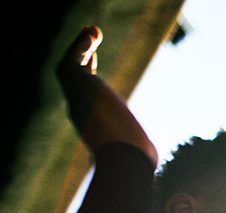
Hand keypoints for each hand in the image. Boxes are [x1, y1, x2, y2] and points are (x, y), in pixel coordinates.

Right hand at [56, 26, 156, 161]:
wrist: (126, 160)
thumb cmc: (137, 163)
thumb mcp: (138, 153)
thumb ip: (139, 149)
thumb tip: (152, 160)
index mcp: (91, 121)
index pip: (84, 94)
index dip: (87, 75)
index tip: (92, 61)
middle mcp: (80, 109)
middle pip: (73, 77)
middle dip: (80, 56)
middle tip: (91, 38)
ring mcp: (77, 99)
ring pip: (68, 68)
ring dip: (78, 48)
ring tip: (92, 31)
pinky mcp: (79, 90)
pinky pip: (71, 63)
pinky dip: (78, 48)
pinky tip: (90, 36)